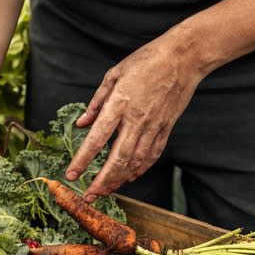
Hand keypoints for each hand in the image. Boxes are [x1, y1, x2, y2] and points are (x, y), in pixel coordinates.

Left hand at [65, 35, 203, 201]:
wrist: (183, 58)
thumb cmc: (146, 61)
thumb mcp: (114, 75)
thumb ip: (96, 102)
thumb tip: (82, 123)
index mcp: (119, 104)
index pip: (96, 139)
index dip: (82, 160)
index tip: (71, 175)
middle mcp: (136, 120)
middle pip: (117, 160)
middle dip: (101, 182)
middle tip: (89, 196)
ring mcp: (153, 126)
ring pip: (135, 162)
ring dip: (119, 180)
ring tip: (106, 190)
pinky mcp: (166, 128)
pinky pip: (151, 156)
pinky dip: (140, 169)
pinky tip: (130, 177)